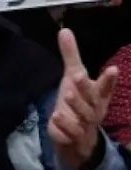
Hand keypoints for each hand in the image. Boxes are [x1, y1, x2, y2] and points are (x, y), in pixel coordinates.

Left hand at [49, 28, 118, 169]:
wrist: (78, 139)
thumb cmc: (78, 102)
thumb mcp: (73, 78)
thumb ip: (71, 56)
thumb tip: (65, 30)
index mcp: (97, 96)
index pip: (105, 87)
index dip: (109, 79)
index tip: (114, 69)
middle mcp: (93, 109)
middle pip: (92, 99)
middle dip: (86, 88)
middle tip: (77, 76)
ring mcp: (84, 124)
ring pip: (83, 116)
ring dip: (76, 105)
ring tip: (66, 93)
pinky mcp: (72, 137)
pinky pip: (69, 133)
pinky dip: (64, 127)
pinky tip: (55, 117)